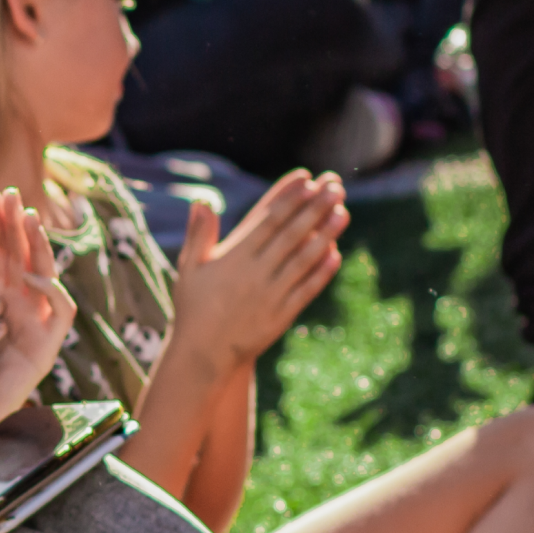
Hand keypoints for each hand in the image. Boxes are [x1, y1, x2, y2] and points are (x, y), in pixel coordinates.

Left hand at [0, 189, 77, 459]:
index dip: (2, 223)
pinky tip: (31, 274)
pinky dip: (50, 288)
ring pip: (47, 274)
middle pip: (25, 257)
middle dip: (20, 224)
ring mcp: (36, 326)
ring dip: (40, 245)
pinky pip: (60, 310)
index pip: (3, 251)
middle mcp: (19, 309)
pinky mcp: (47, 348)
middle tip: (15, 193)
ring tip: (29, 218)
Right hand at [169, 170, 346, 373]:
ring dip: (326, 234)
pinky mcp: (282, 315)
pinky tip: (336, 254)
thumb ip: (199, 234)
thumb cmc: (194, 307)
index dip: (289, 196)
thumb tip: (201, 202)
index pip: (267, 219)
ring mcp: (271, 294)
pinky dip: (322, 272)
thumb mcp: (190, 268)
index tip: (307, 178)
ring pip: (304, 258)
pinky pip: (307, 289)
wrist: (203, 354)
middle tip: (335, 185)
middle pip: (292, 233)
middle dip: (315, 207)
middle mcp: (255, 273)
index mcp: (234, 257)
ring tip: (343, 212)